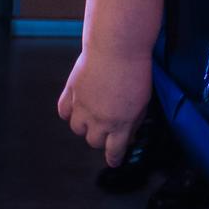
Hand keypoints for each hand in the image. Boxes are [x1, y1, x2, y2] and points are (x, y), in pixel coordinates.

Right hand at [57, 45, 153, 166]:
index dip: (114, 158)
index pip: (114, 151)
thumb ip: (135, 119)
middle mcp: (99, 120)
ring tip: (93, 116)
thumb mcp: (144, 100)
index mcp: (120, 124)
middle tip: (108, 128)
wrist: (117, 48)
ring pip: (77, 129)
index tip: (114, 160)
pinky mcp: (71, 93)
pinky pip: (63, 112)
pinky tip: (76, 108)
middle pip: (94, 141)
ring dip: (84, 126)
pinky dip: (69, 112)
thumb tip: (129, 132)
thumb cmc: (136, 70)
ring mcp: (82, 107)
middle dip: (101, 138)